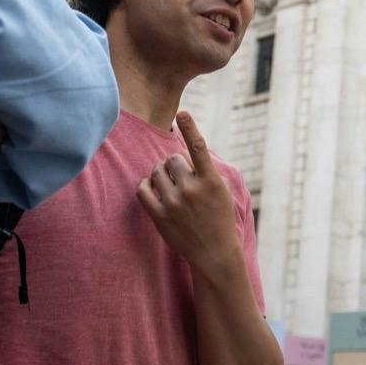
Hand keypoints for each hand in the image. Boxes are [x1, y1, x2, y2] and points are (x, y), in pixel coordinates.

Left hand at [137, 111, 242, 282]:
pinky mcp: (160, 217)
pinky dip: (146, 184)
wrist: (214, 252)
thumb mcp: (222, 190)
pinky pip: (143, 189)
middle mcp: (192, 189)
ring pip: (156, 172)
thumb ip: (206, 170)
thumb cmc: (219, 217)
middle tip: (180, 175)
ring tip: (169, 183)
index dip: (190, 127)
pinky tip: (153, 188)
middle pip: (172, 158)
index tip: (182, 112)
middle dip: (174, 163)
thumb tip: (185, 153)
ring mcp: (174, 204)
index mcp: (211, 181)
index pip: (199, 147)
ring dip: (160, 173)